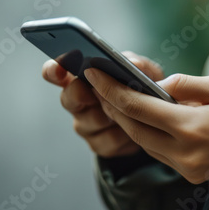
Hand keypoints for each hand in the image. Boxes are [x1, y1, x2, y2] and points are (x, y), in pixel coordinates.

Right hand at [42, 51, 163, 157]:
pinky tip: (137, 128)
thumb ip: (139, 64)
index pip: (55, 72)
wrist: (155, 121)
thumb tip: (132, 64)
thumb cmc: (143, 89)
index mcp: (82, 77)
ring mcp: (86, 125)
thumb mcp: (145, 72)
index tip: (59, 70)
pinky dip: (126, 134)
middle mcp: (78, 101)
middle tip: (96, 91)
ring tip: (131, 108)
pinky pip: (108, 140)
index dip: (53, 70)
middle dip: (81, 94)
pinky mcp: (99, 145)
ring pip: (91, 121)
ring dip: (112, 114)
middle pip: (68, 99)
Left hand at [84, 69, 208, 183]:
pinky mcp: (187, 173)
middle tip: (98, 83)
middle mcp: (185, 153)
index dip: (112, 89)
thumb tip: (155, 87)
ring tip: (113, 97)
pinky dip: (143, 132)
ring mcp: (186, 168)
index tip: (95, 73)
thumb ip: (184, 84)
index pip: (139, 108)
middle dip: (112, 105)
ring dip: (125, 120)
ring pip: (142, 142)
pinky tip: (137, 116)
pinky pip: (156, 151)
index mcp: (193, 128)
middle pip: (134, 128)